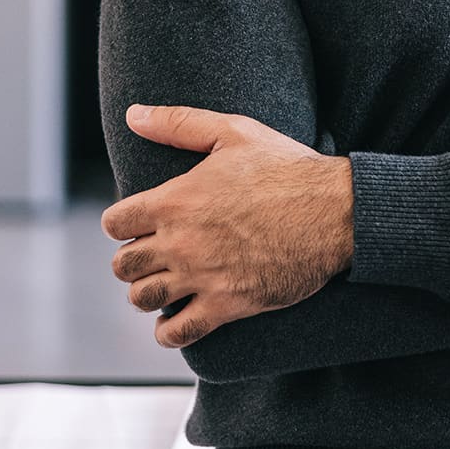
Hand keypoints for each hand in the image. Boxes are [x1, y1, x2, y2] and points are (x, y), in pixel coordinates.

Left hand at [102, 105, 354, 349]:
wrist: (334, 211)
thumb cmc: (286, 168)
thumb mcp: (234, 132)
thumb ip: (178, 123)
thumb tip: (133, 115)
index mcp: (175, 200)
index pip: (115, 224)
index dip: (122, 223)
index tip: (138, 224)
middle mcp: (181, 242)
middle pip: (123, 266)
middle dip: (131, 259)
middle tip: (152, 254)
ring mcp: (202, 277)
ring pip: (143, 299)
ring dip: (146, 293)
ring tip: (163, 285)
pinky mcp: (227, 305)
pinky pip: (177, 333)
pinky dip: (168, 331)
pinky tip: (175, 319)